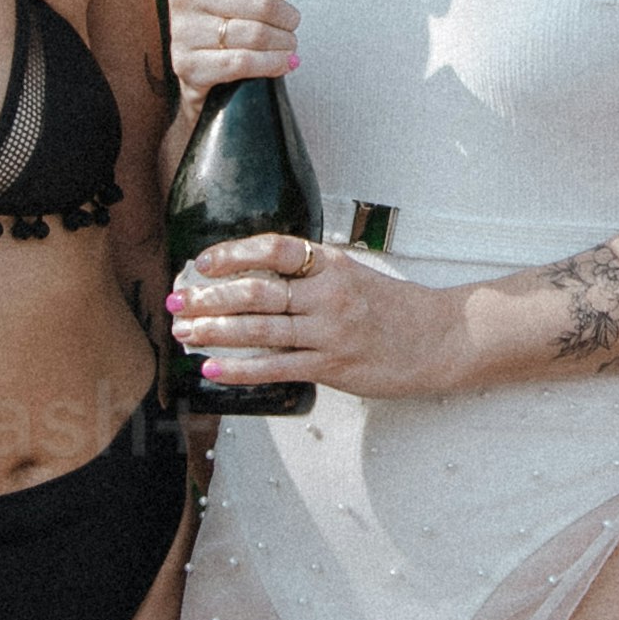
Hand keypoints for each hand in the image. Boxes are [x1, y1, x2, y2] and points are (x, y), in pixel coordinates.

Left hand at [165, 228, 465, 400]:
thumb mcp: (356, 277)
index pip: (273, 248)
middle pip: (256, 290)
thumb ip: (314, 276)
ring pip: (260, 329)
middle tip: (177, 301)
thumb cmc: (397, 309)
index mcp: (332, 264)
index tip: (202, 262)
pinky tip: (214, 371)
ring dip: (215, 331)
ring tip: (184, 333)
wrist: (440, 339)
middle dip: (209, 297)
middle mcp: (328, 294)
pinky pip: (277, 367)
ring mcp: (330, 331)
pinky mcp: (332, 366)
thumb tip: (262, 279)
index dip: (233, 253)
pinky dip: (240, 370)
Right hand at [166, 0, 299, 94]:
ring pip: (256, 36)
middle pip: (262, 6)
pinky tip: (281, 61)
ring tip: (286, 41)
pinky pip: (242, 63)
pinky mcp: (189, 66)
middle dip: (287, 17)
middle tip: (290, 21)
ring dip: (283, 42)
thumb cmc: (221, 6)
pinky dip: (271, 64)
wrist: (197, 60)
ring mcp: (183, 32)